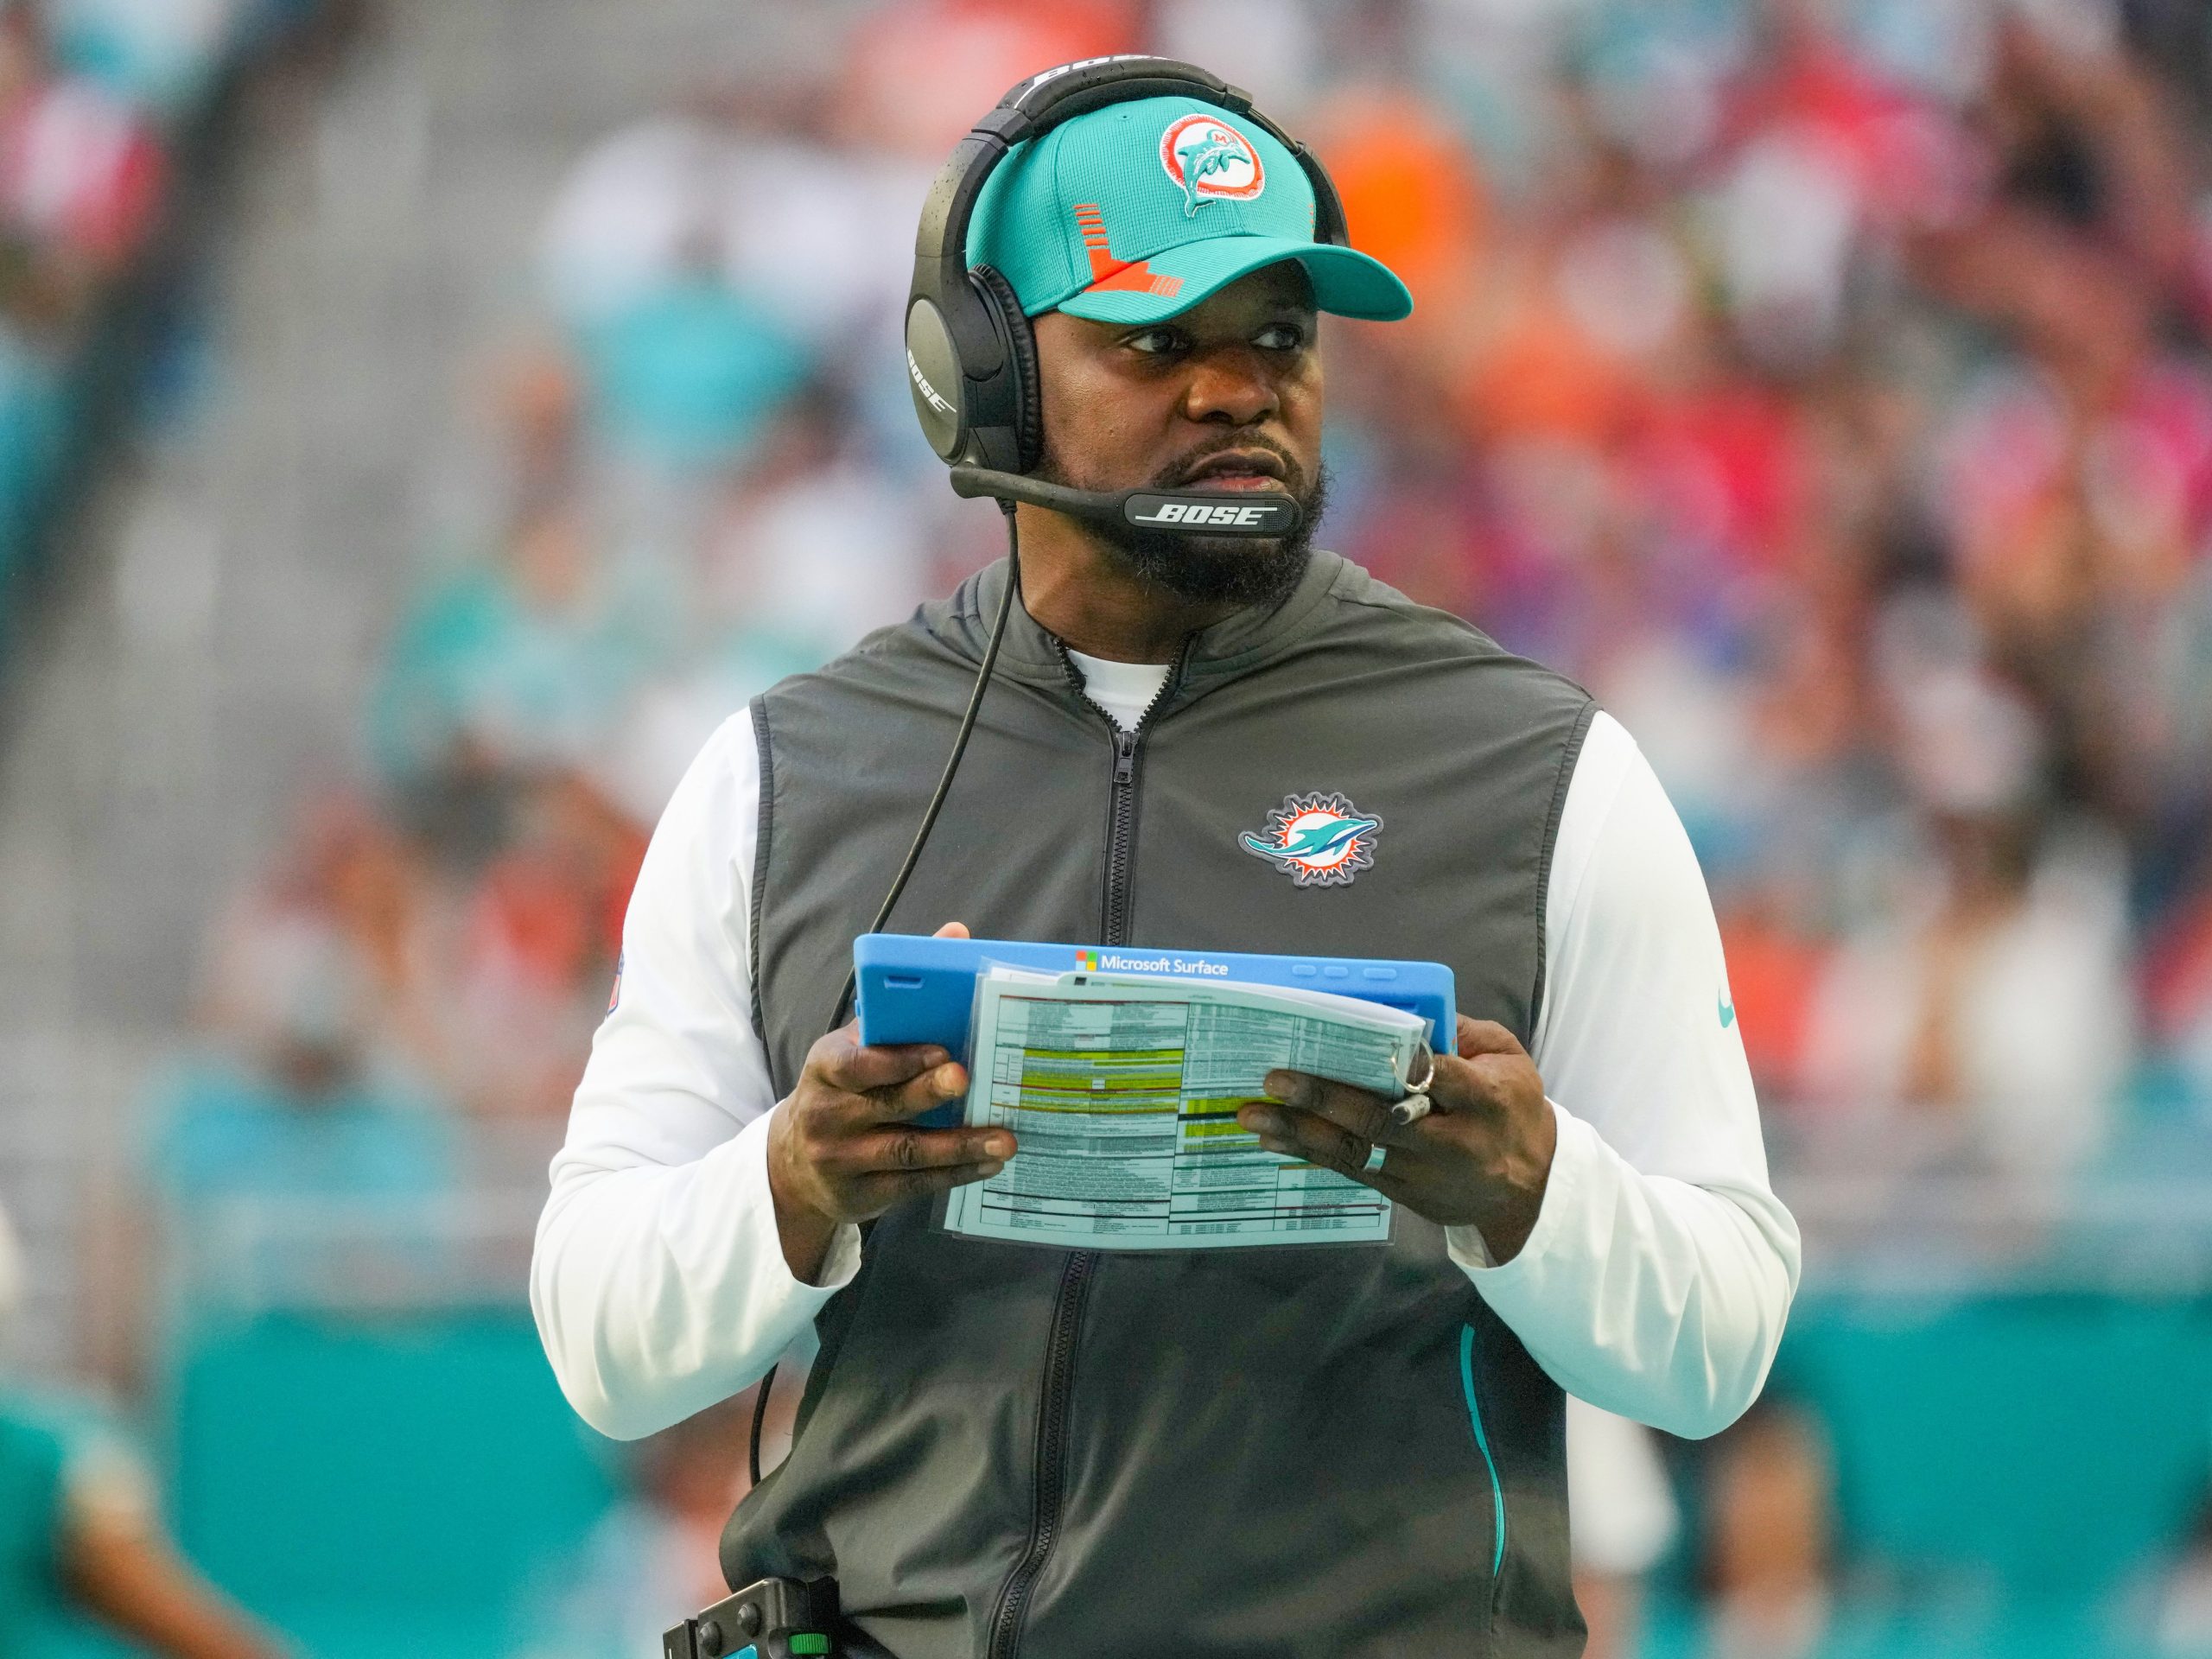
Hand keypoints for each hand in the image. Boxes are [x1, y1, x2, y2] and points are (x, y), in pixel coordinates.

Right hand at [766, 922, 1013, 1281]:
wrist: (796, 1161)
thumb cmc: (843, 1085)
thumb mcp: (857, 1040)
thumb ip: (904, 996)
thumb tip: (956, 935)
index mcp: (825, 1067)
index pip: (854, 1063)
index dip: (897, 1059)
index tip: (942, 1050)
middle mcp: (827, 1115)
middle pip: (884, 1105)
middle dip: (929, 1093)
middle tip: (969, 1080)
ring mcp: (842, 1160)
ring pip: (905, 1151)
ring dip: (959, 1145)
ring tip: (1004, 1138)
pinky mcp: (861, 1195)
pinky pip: (915, 1184)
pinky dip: (956, 1173)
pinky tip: (990, 1162)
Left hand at [1236, 1016, 1556, 1261]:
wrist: (1527, 1191)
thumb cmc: (1513, 1109)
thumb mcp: (1510, 1060)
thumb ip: (1465, 1032)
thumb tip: (1410, 1009)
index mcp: (1486, 1099)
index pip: (1442, 1078)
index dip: (1403, 1064)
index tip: (1358, 1045)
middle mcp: (1451, 1141)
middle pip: (1383, 1120)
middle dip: (1325, 1098)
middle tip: (1277, 1078)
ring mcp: (1422, 1173)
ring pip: (1356, 1151)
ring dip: (1300, 1132)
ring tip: (1254, 1114)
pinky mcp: (1403, 1192)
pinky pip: (1350, 1170)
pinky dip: (1308, 1153)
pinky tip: (1272, 1139)